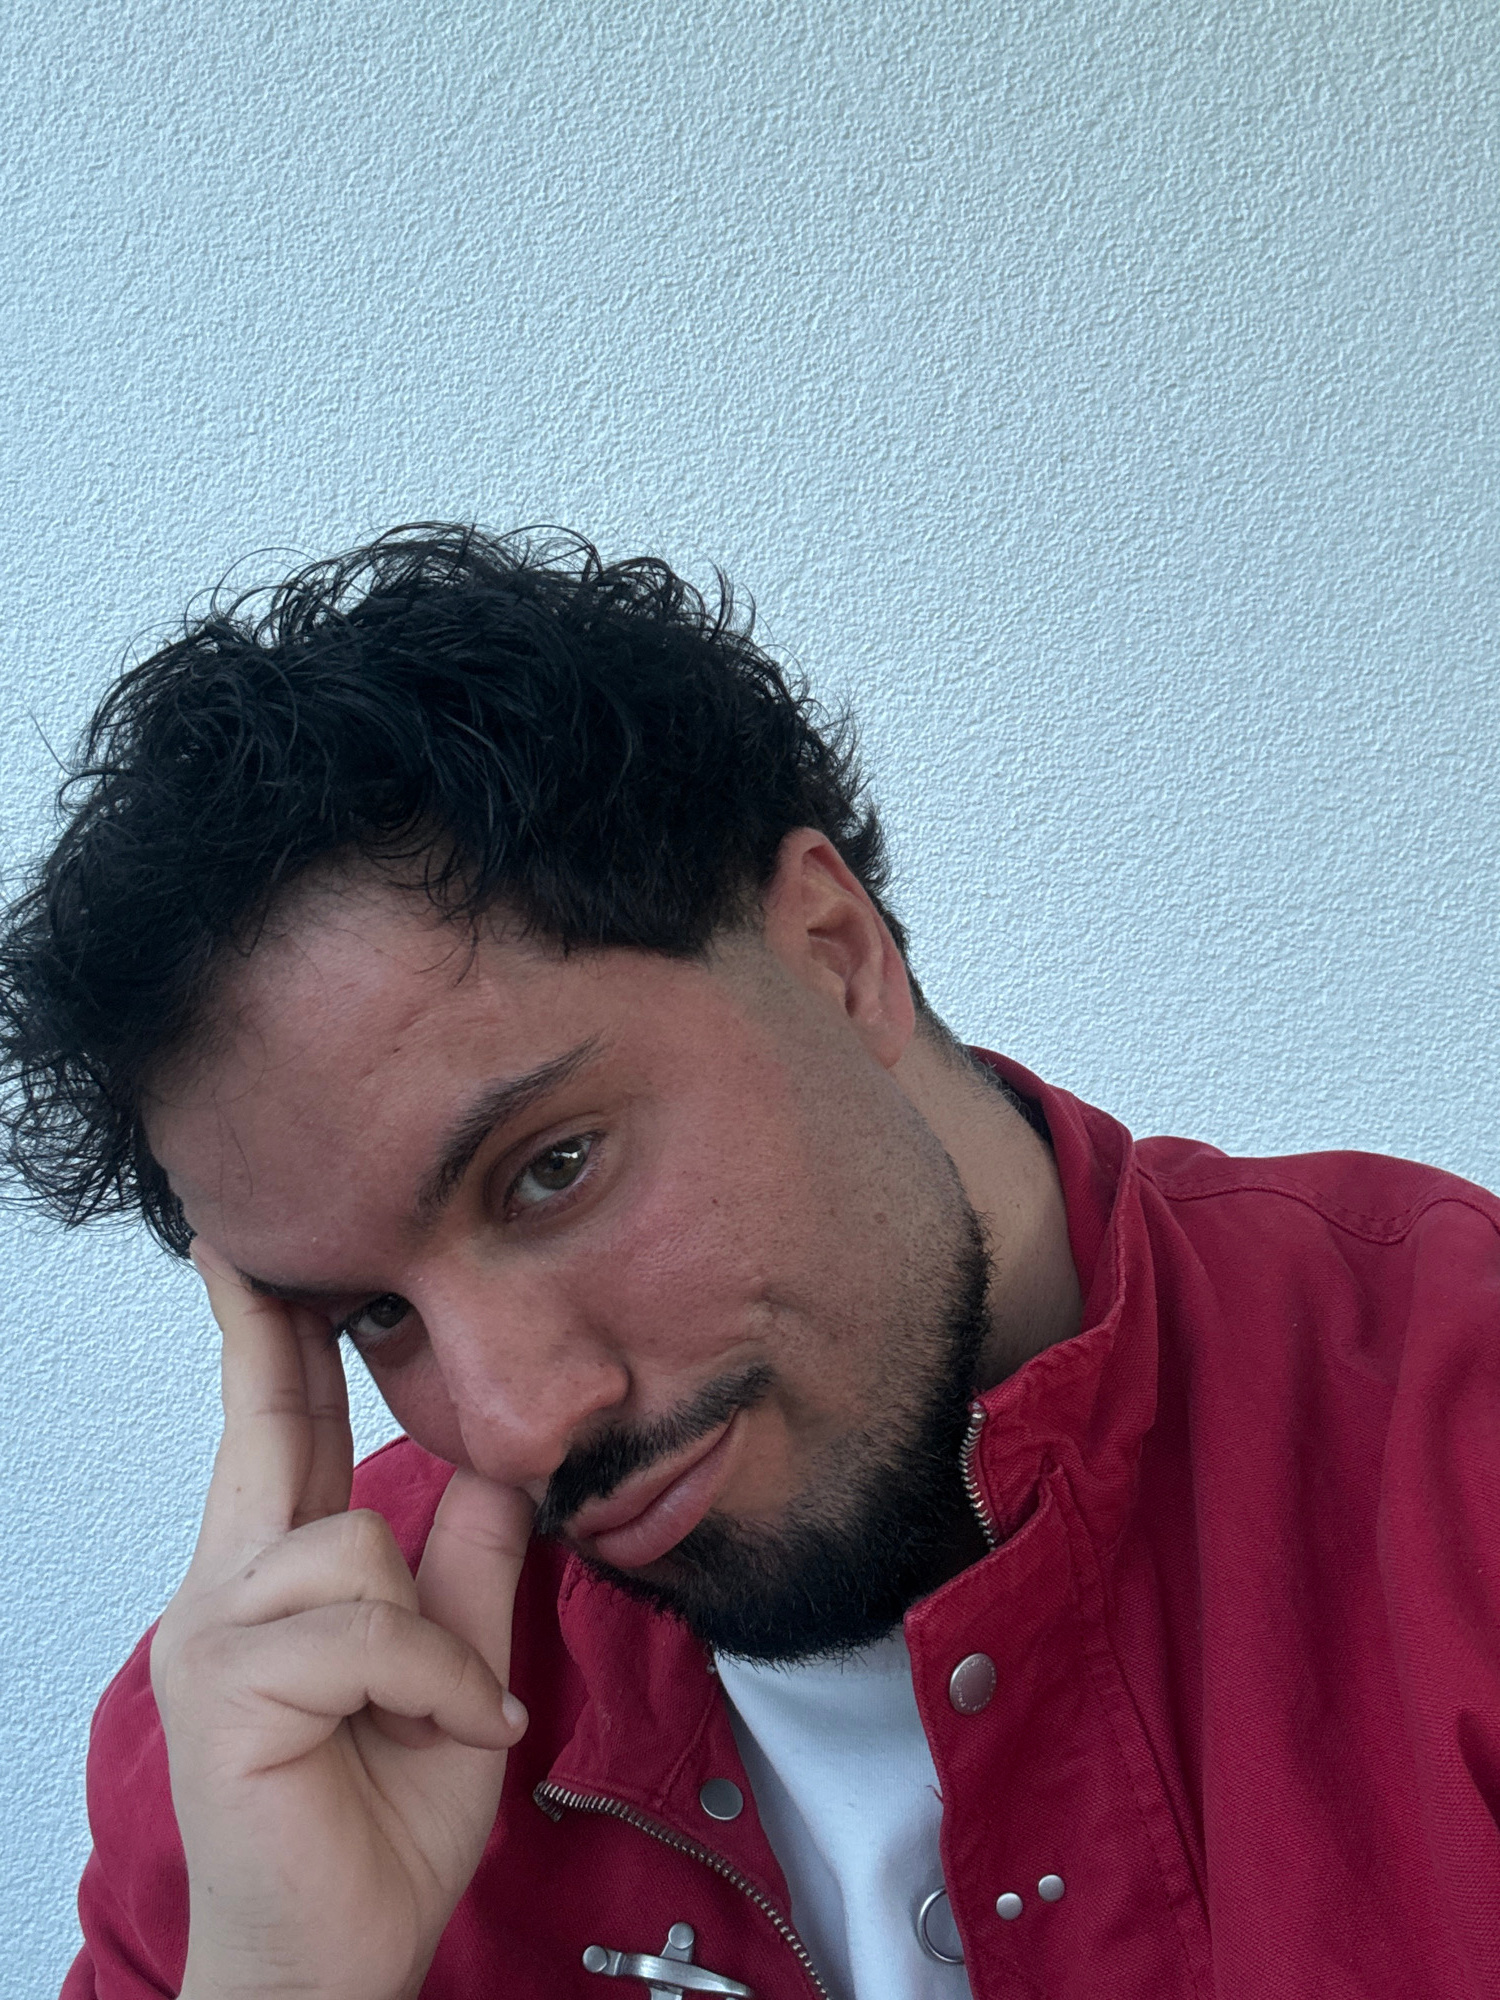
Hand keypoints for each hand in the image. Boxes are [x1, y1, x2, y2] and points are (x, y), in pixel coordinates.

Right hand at [151, 1246, 531, 1999]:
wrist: (337, 1960)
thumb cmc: (379, 1829)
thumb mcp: (454, 1673)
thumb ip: (466, 1569)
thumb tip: (499, 1462)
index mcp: (279, 1583)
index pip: (281, 1438)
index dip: (272, 1345)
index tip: (255, 1263)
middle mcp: (230, 1591)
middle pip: (265, 1431)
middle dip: (266, 1334)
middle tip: (249, 1251)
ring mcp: (217, 1634)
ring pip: (355, 1546)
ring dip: (432, 1640)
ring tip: (449, 1715)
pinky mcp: (231, 1683)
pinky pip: (368, 1629)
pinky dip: (434, 1683)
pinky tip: (449, 1731)